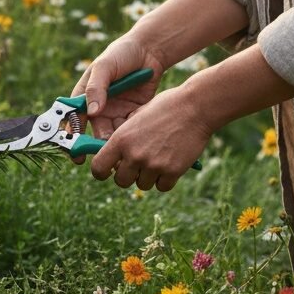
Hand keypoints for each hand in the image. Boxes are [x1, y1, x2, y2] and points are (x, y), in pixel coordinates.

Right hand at [71, 36, 163, 141]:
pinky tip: (139, 127)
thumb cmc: (121, 53)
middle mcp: (99, 107)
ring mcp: (116, 112)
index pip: (75, 118)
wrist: (149, 50)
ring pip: (114, 134)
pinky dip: (133, 131)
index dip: (73, 136)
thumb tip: (91, 112)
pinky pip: (131, 128)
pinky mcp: (133, 114)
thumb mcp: (105, 66)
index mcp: (85, 96)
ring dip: (118, 140)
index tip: (75, 151)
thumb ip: (96, 88)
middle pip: (96, 131)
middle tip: (106, 150)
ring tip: (125, 140)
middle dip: (99, 143)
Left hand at [89, 84, 210, 191]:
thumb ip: (124, 136)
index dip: (101, 172)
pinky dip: (165, 179)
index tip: (108, 171)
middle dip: (127, 175)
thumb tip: (114, 156)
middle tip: (137, 165)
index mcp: (121, 139)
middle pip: (120, 181)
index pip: (98, 168)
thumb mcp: (137, 116)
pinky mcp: (172, 172)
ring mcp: (153, 165)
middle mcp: (134, 154)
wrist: (195, 107)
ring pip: (142, 185)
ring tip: (158, 159)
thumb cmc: (165, 107)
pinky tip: (170, 164)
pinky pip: (162, 187)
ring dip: (148, 176)